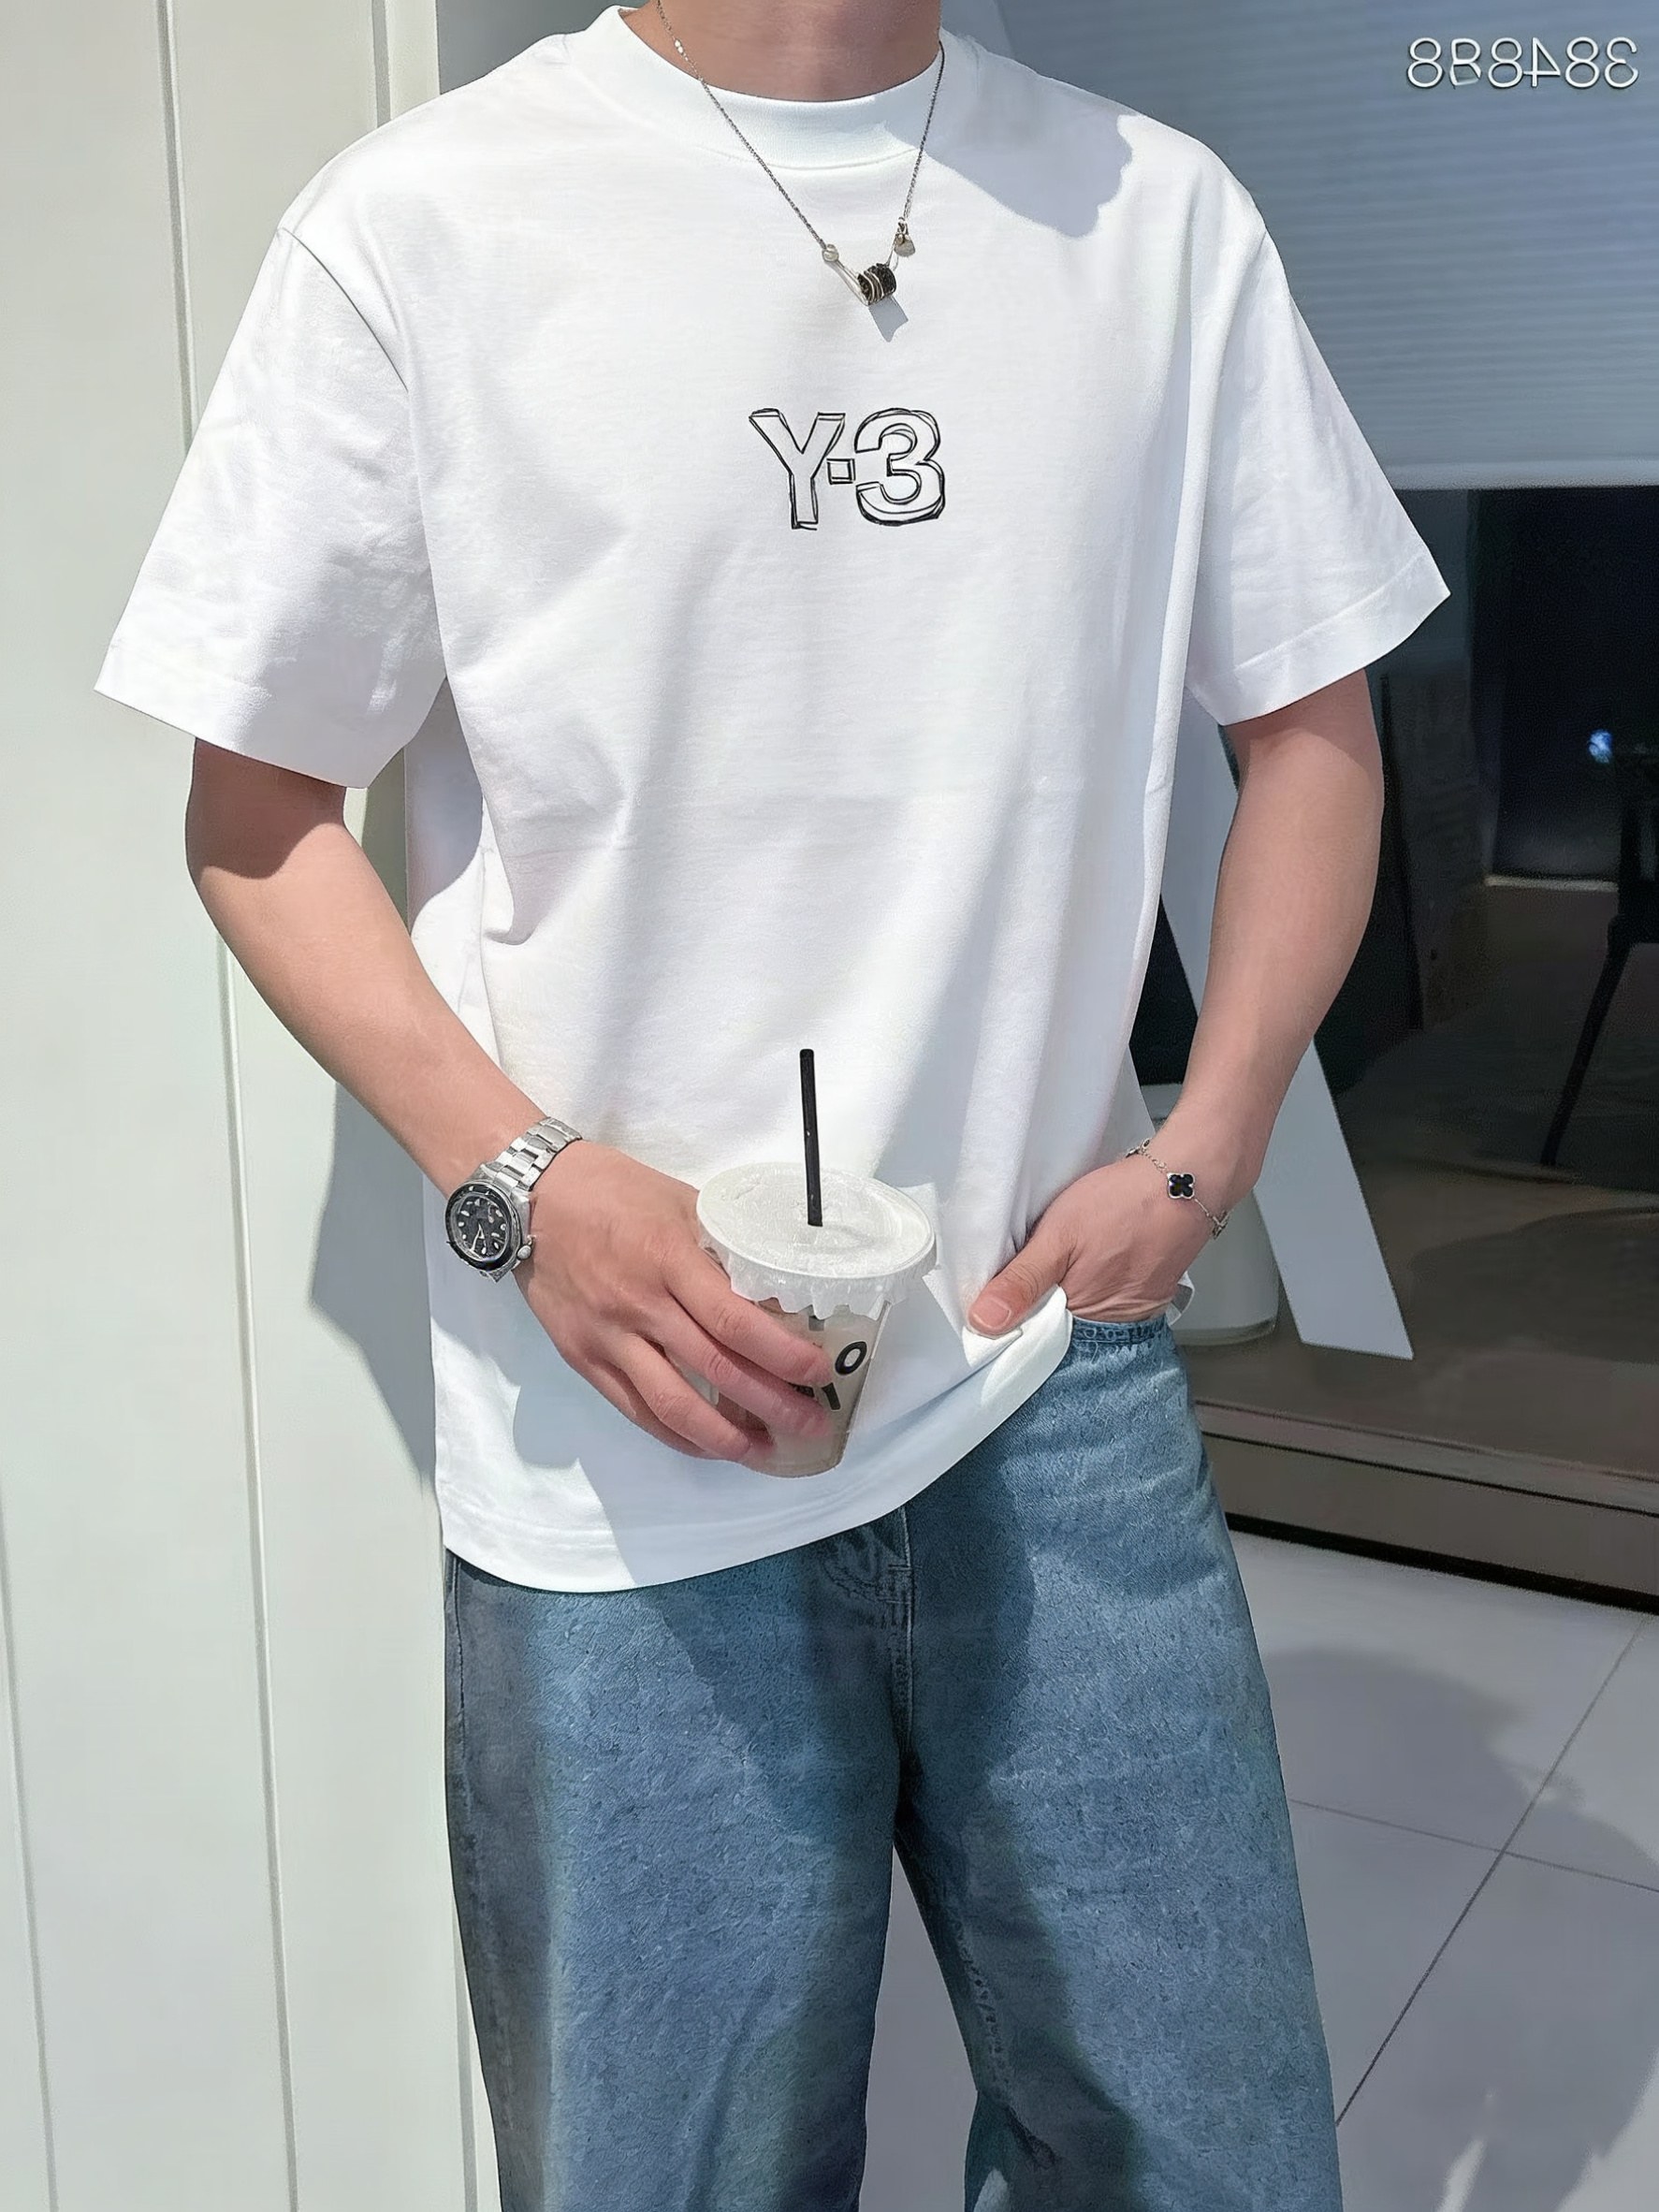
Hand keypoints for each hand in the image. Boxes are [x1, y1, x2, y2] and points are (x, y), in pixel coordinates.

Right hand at [513, 1142, 838, 1461]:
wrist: (531, 1199)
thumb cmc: (614, 1191)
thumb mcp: (682, 1202)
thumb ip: (725, 1248)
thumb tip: (775, 1295)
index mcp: (670, 1258)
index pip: (736, 1321)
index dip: (783, 1354)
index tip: (818, 1370)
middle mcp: (640, 1305)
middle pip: (715, 1369)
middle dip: (772, 1403)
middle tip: (812, 1422)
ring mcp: (609, 1337)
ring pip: (673, 1405)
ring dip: (726, 1437)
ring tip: (765, 1450)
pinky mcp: (584, 1358)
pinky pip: (635, 1410)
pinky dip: (677, 1435)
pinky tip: (709, 1444)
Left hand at [965, 1155, 1211, 1331]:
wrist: (1186, 1179)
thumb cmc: (1126, 1203)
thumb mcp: (1059, 1236)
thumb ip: (1022, 1280)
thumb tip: (984, 1321)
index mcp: (1084, 1319)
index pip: (1033, 1340)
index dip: (1010, 1321)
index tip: (988, 1305)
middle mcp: (1112, 1325)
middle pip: (1057, 1327)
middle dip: (1034, 1307)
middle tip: (1020, 1274)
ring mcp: (1133, 1310)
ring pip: (1081, 1312)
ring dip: (1061, 1294)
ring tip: (1055, 1263)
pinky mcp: (1147, 1292)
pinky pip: (1106, 1298)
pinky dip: (1088, 1283)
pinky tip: (1083, 1261)